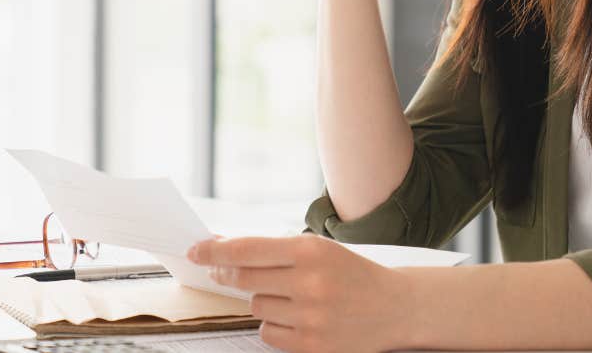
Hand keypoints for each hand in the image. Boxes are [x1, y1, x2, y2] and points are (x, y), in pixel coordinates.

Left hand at [187, 233, 411, 352]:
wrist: (394, 307)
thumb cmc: (352, 274)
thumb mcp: (319, 249)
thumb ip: (274, 250)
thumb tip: (225, 252)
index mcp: (311, 251)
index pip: (247, 249)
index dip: (215, 250)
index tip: (197, 250)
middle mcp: (310, 283)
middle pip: (244, 278)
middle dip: (227, 274)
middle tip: (221, 272)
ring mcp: (311, 317)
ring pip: (255, 307)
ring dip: (262, 301)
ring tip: (290, 297)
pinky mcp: (312, 345)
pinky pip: (268, 334)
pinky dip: (275, 325)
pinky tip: (296, 318)